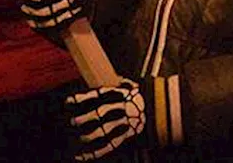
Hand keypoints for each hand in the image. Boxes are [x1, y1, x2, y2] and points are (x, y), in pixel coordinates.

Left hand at [65, 76, 183, 160]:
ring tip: (80, 138)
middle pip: (99, 114)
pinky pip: (109, 146)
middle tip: (72, 122)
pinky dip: (95, 152)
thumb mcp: (130, 85)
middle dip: (84, 118)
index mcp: (119, 94)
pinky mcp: (127, 136)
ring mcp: (124, 123)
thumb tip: (109, 77)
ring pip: (104, 131)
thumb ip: (118, 82)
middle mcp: (121, 108)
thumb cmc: (143, 95)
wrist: (164, 109)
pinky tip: (82, 156)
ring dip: (89, 136)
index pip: (96, 95)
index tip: (68, 101)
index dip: (81, 99)